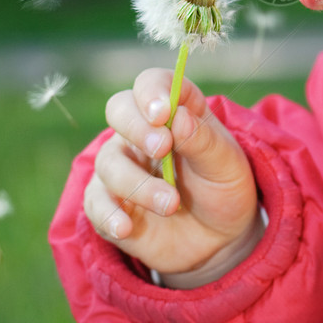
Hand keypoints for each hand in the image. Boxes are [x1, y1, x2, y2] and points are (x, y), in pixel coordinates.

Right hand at [84, 68, 260, 280]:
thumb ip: (203, 140)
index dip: (153, 91)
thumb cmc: (223, 189)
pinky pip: (95, 202)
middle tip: (162, 148)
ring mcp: (122, 167)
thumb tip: (177, 116)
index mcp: (175, 111)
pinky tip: (127, 227)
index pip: (153, 83)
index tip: (164, 112)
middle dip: (136, 127)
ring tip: (171, 205)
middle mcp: (142, 133)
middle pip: (119, 109)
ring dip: (138, 184)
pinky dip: (109, 214)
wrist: (219, 238)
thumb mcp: (226, 165)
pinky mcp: (109, 203)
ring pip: (108, 161)